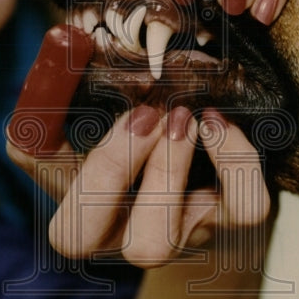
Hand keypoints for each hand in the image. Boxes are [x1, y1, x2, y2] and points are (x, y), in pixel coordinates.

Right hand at [5, 25, 270, 266]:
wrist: (168, 144)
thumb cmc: (105, 130)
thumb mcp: (66, 120)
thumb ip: (50, 100)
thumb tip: (62, 50)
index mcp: (87, 224)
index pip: (74, 236)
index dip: (104, 175)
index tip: (129, 115)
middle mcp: (137, 239)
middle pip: (145, 249)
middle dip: (153, 174)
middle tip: (155, 114)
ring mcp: (189, 232)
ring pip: (199, 230)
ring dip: (186, 168)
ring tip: (184, 116)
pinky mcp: (231, 217)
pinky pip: (248, 208)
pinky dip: (237, 161)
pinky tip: (217, 121)